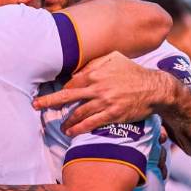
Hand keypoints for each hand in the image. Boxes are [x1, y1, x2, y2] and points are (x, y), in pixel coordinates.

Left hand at [32, 51, 173, 136]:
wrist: (154, 88)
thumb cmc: (133, 72)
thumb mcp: (115, 58)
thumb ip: (95, 62)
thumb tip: (78, 70)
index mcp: (96, 73)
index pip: (71, 83)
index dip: (62, 90)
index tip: (53, 96)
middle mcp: (97, 88)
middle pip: (67, 96)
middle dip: (49, 101)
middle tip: (35, 106)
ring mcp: (104, 102)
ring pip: (78, 113)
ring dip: (66, 121)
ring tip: (60, 127)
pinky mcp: (112, 114)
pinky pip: (91, 123)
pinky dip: (79, 129)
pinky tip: (71, 133)